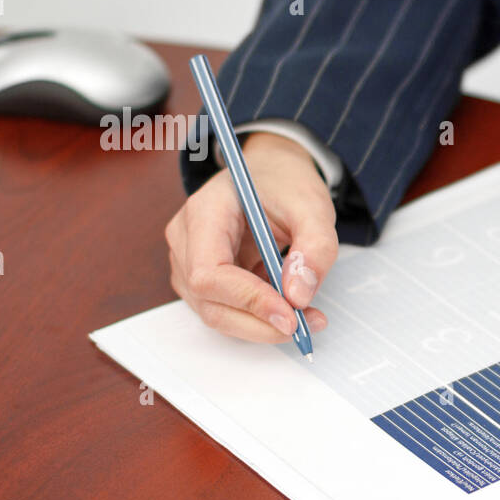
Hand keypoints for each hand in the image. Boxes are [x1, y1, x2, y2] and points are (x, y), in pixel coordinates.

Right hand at [166, 132, 336, 341]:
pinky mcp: (204, 278)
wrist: (272, 174)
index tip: (290, 316)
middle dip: (260, 322)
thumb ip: (314, 248)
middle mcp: (186, 239)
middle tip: (308, 325)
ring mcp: (189, 261)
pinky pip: (226, 309)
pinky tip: (290, 306)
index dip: (248, 301)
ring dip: (262, 325)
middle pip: (208, 301)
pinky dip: (260, 318)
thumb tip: (298, 297)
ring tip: (308, 317)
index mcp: (204, 212)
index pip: (208, 273)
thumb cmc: (285, 184)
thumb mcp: (313, 206)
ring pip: (216, 312)